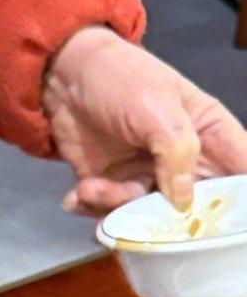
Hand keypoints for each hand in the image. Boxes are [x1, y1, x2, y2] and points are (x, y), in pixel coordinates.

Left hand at [44, 26, 246, 213]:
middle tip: (136, 210)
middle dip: (164, 219)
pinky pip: (110, 216)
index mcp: (208, 135)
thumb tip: (183, 201)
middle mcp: (182, 163)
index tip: (223, 220)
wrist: (66, 77)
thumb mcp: (158, 108)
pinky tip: (78, 192)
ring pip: (145, 218)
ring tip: (92, 186)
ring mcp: (146, 178)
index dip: (237, 199)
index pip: (239, 171)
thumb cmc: (121, 78)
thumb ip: (177, 152)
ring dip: (114, 209)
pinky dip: (92, 209)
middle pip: (192, 208)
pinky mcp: (113, 188)